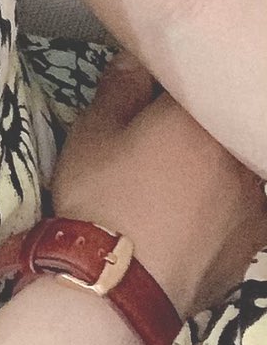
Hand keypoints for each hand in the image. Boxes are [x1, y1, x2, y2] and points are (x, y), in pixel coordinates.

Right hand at [51, 52, 266, 319]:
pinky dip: (227, 206)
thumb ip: (119, 88)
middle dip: (193, 127)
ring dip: (215, 167)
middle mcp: (237, 153)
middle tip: (157, 141)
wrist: (121, 283)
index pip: (188, 81)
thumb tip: (135, 62)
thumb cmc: (103, 196)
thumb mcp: (93, 132)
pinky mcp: (255, 240)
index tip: (142, 98)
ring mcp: (255, 200)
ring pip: (237, 168)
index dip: (160, 87)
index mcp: (198, 115)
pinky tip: (200, 215)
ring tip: (178, 182)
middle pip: (218, 125)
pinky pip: (246, 209)